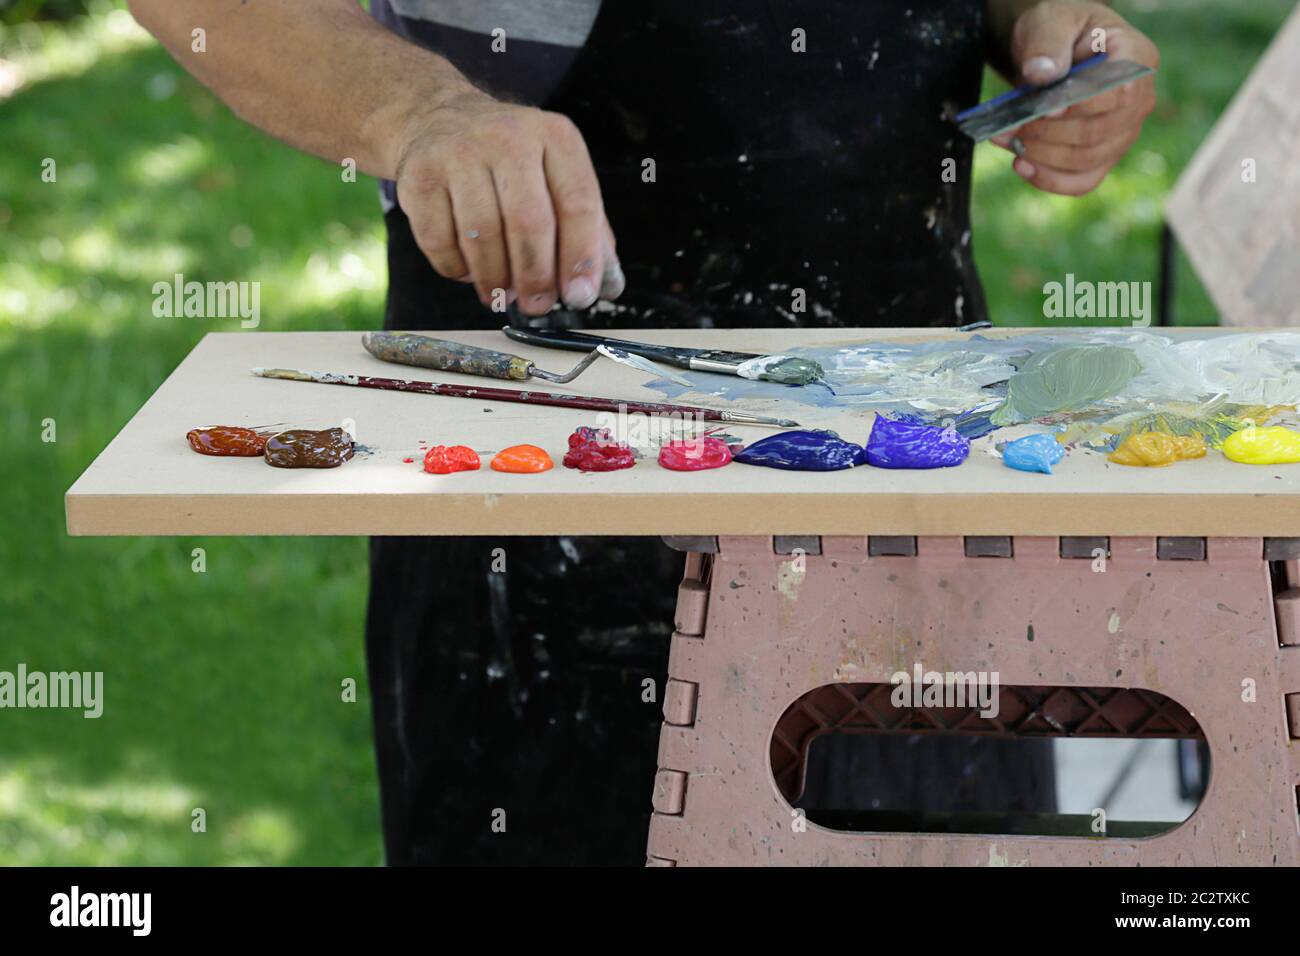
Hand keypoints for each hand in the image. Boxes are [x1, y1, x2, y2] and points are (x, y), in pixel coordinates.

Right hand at [394, 87, 623, 314]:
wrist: (439, 119)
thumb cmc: (510, 161)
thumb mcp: (556, 175)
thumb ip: (586, 227)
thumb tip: (605, 287)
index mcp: (555, 137)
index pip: (578, 203)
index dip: (582, 257)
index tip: (580, 295)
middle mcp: (508, 137)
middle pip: (529, 223)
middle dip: (536, 277)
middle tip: (538, 305)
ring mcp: (458, 153)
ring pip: (483, 237)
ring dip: (496, 280)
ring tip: (503, 293)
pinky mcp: (418, 176)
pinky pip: (440, 242)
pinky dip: (458, 270)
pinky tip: (470, 270)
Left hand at [993, 1, 1157, 196]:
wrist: (1056, 49)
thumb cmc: (1060, 30)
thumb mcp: (1052, 21)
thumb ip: (1047, 44)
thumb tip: (1042, 76)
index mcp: (1137, 58)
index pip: (1118, 93)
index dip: (1078, 106)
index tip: (1042, 106)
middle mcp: (1140, 100)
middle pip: (1096, 134)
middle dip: (1045, 133)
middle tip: (1006, 126)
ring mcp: (1124, 132)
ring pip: (1086, 160)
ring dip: (1040, 155)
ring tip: (1005, 139)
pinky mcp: (1104, 156)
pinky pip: (1083, 181)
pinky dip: (1050, 180)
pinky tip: (1020, 165)